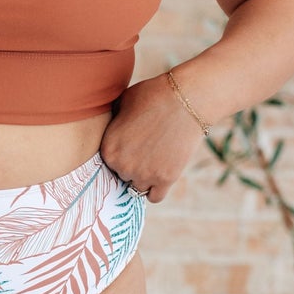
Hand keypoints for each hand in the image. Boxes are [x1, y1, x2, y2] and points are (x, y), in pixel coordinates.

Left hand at [99, 70, 208, 204]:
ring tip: (155, 158)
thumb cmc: (153, 96)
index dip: (121, 154)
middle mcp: (122, 165)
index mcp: (107, 149)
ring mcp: (144, 174)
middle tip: (147, 148)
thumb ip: (113, 122)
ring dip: (144, 177)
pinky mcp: (165, 179)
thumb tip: (109, 127)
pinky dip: (156, 189)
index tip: (132, 145)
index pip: (109, 162)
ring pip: (138, 187)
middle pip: (123, 175)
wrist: (185, 99)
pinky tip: (161, 174)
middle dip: (133, 165)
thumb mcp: (122, 103)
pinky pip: (155, 197)